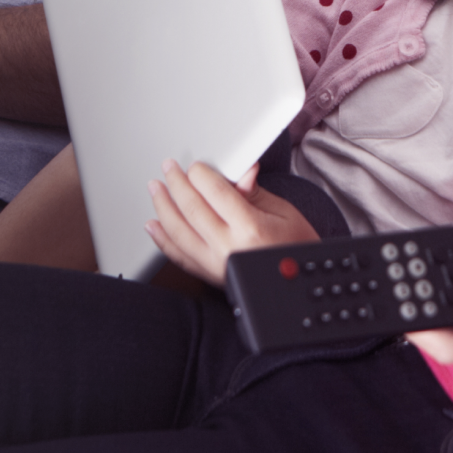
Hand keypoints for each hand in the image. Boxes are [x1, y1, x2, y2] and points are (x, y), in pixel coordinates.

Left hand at [144, 159, 318, 285]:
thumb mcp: (284, 212)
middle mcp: (228, 248)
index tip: (195, 166)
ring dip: (163, 208)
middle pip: (191, 209)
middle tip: (168, 168)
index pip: (215, 193)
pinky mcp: (211, 277)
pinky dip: (163, 240)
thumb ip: (255, 193)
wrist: (298, 287)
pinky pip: (179, 257)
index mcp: (250, 228)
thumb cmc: (296, 246)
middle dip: (176, 184)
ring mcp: (216, 265)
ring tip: (156, 190)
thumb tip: (240, 173)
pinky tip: (154, 225)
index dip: (200, 175)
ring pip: (178, 232)